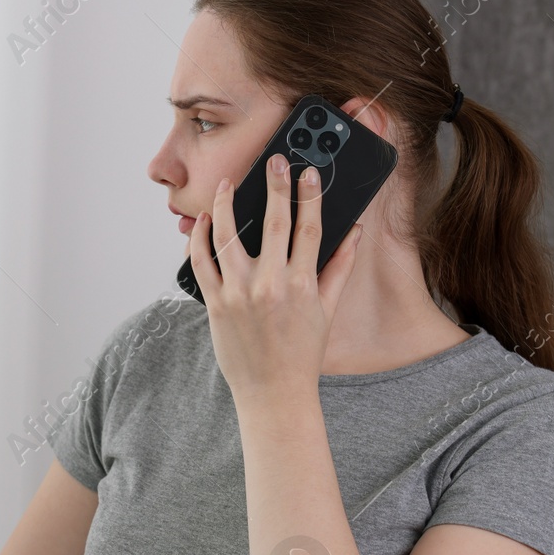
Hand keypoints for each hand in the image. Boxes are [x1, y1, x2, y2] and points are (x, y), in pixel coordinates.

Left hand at [186, 153, 363, 405]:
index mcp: (302, 284)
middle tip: (274, 161)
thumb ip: (340, 266)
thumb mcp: (327, 310)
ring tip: (226, 185)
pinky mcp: (215, 305)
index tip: (307, 171)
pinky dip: (198, 239)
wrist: (273, 392)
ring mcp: (239, 294)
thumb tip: (355, 231)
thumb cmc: (302, 352)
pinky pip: (201, 262)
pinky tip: (202, 222)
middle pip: (273, 222)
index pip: (309, 227)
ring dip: (225, 205)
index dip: (309, 195)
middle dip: (274, 186)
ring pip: (228, 236)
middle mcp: (270, 285)